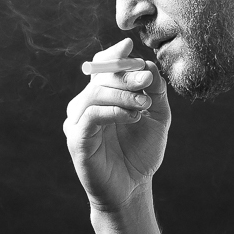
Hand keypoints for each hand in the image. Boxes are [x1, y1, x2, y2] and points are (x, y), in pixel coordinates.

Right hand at [64, 38, 170, 215]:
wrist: (133, 188)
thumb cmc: (141, 152)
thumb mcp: (157, 115)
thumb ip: (155, 90)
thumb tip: (148, 64)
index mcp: (102, 95)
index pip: (101, 66)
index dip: (113, 54)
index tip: (129, 45)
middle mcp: (86, 104)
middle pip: (100, 76)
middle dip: (126, 74)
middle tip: (147, 79)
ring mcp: (78, 121)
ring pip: (95, 93)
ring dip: (122, 94)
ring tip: (144, 104)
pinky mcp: (76, 138)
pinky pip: (91, 116)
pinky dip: (113, 111)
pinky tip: (132, 116)